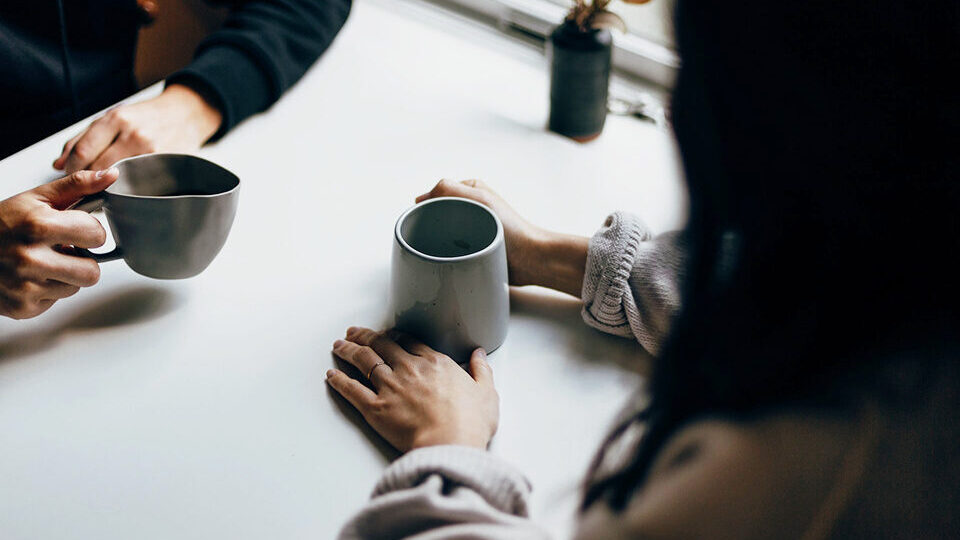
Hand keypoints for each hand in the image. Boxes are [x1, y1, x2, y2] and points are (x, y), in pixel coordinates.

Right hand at [0, 169, 117, 318]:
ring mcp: (25, 286)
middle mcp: (30, 258)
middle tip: (62, 250)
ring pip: (75, 287)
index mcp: (38, 226)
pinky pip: (55, 301)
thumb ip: (77, 186)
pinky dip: (47, 290)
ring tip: (43, 262)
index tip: (74, 229)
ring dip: (65, 276)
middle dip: (82, 260)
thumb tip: (112, 175)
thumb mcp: (37, 198)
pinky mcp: (21, 307)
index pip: (97, 235)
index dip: (89, 231)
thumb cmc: (1, 223)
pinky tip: (30, 277)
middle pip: (92, 271)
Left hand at [53, 84, 221, 173]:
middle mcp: (133, 134)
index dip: (71, 169)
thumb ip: (83, 138)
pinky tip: (126, 187)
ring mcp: (151, 151)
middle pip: (98, 168)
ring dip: (106, 187)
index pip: (83, 152)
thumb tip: (58, 164)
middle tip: (85, 187)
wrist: (186, 113)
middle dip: (86, 181)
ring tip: (104, 188)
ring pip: (118, 179)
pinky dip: (128, 188)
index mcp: (116, 118)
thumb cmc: (148, 116)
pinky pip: (139, 183)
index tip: (70, 176)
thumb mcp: (114, 117)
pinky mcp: (165, 164)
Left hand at [326, 327, 498, 451]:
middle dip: (365, 336)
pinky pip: (352, 390)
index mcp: (435, 363)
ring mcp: (390, 387)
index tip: (386, 334)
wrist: (450, 445)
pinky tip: (331, 375)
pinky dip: (339, 381)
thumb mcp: (486, 393)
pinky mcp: (375, 408)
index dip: (394, 336)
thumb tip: (479, 355)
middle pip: (381, 345)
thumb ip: (481, 371)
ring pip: (363, 361)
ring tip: (338, 345)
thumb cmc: (470, 423)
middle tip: (354, 331)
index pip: (408, 342)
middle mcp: (409, 369)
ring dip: (348, 350)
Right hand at [417, 179, 588, 296]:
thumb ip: (449, 189)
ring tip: (440, 250)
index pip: (437, 193)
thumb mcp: (479, 198)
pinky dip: (447, 254)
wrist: (530, 259)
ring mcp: (472, 229)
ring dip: (438, 242)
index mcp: (471, 191)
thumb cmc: (511, 229)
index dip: (426, 206)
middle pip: (437, 214)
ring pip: (442, 233)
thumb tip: (422, 198)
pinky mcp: (474, 248)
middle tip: (429, 238)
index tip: (422, 220)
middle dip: (431, 225)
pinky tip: (446, 260)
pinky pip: (451, 250)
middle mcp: (471, 208)